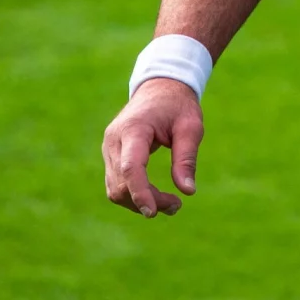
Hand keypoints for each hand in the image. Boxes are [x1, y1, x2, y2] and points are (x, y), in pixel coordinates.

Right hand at [101, 77, 202, 217]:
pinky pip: (116, 183)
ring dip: (139, 202)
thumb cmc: (178, 106)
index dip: (140, 192)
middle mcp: (114, 139)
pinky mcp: (111, 155)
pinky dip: (134, 194)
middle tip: (177, 206)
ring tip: (171, 204)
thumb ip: (187, 158)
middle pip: (122, 183)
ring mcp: (109, 148)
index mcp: (134, 128)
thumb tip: (188, 191)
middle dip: (147, 200)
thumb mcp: (191, 127)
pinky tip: (155, 196)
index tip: (153, 212)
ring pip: (115, 188)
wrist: (159, 87)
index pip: (131, 167)